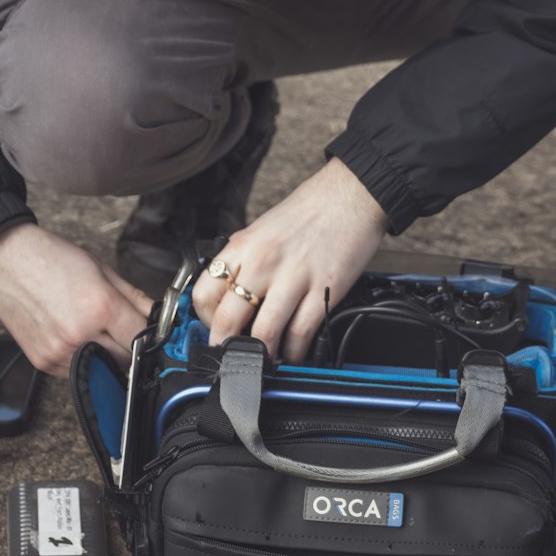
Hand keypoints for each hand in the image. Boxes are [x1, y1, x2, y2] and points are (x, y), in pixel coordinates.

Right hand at [0, 223, 153, 376]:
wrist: (5, 261)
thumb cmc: (52, 259)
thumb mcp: (101, 269)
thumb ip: (133, 297)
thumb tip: (158, 315)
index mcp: (99, 307)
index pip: (142, 338)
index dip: (152, 334)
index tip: (153, 331)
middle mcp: (79, 335)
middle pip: (125, 359)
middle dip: (131, 346)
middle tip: (124, 328)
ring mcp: (59, 353)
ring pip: (102, 369)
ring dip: (107, 355)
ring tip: (96, 328)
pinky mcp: (43, 362)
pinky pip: (76, 372)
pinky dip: (84, 359)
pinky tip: (76, 335)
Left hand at [191, 158, 388, 363]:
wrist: (351, 195)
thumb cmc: (308, 213)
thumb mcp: (261, 230)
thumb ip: (244, 262)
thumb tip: (231, 300)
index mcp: (243, 246)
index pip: (204, 294)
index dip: (205, 321)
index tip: (216, 330)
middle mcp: (264, 261)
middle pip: (228, 320)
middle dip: (228, 348)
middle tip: (234, 357)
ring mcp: (295, 276)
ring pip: (264, 334)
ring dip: (263, 356)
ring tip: (266, 361)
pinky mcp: (325, 288)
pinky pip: (301, 332)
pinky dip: (295, 352)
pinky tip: (295, 352)